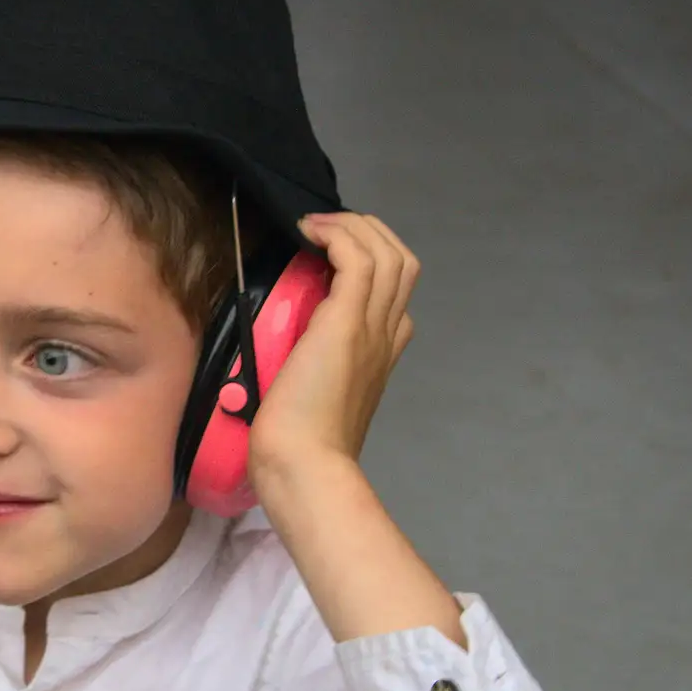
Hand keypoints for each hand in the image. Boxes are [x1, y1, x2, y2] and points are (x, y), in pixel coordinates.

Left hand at [248, 212, 418, 476]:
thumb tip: (290, 346)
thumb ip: (315, 366)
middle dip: (367, 232)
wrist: (305, 464)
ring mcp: (370, 327)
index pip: (395, 290)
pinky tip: (310, 233)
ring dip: (350, 226)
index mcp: (383, 352)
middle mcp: (386, 334)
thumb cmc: (300, 442)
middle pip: (401, 261)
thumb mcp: (314, 395)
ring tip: (314, 225)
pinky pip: (357, 258)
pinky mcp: (346, 323)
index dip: (369, 260)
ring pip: (386, 252)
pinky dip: (337, 234)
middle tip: (323, 231)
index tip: (327, 255)